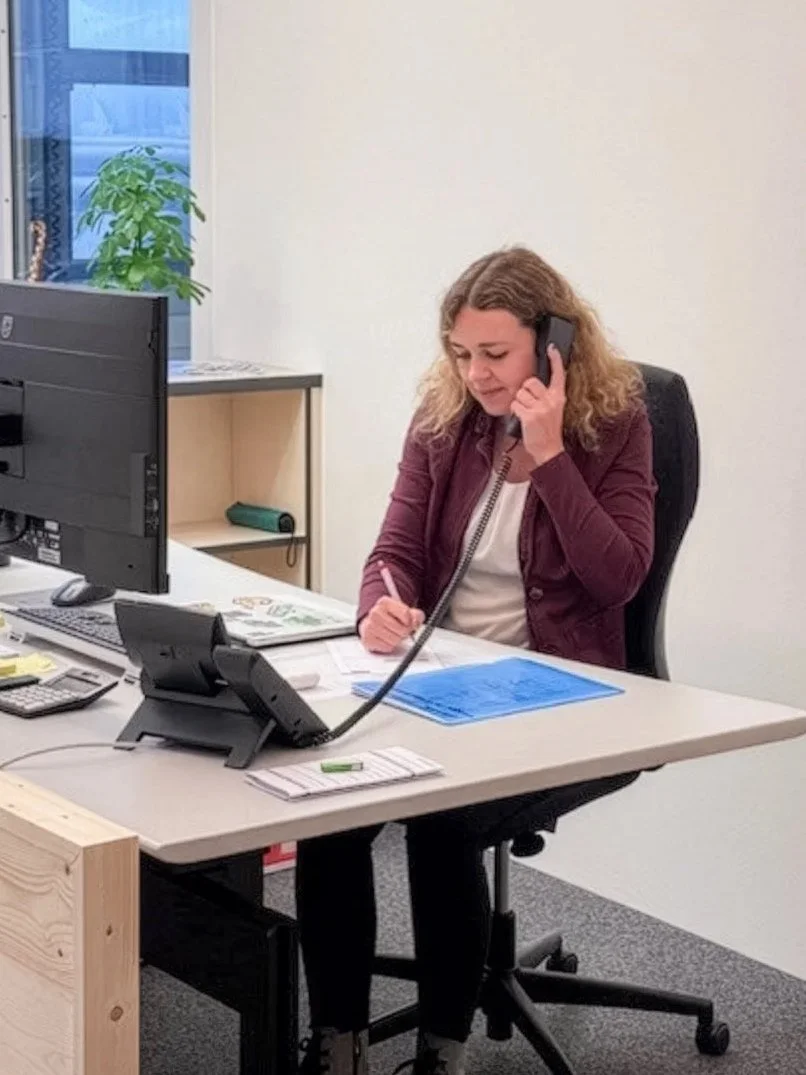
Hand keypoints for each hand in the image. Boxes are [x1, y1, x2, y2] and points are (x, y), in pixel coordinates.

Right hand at [359, 596, 424, 653]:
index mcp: (385, 602)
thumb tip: (415, 623)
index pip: (405, 613)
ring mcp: (370, 626)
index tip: (408, 622)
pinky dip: (390, 645)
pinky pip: (387, 647)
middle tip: (401, 630)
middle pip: (402, 629)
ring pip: (395, 640)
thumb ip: (416, 615)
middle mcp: (375, 612)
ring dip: (397, 639)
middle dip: (405, 632)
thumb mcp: (406, 611)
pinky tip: (386, 639)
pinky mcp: (367, 639)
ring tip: (393, 634)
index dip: (410, 621)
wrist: (373, 623)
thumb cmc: (391, 617)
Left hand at [510, 344, 566, 466]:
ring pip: (520, 393)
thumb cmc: (548, 429)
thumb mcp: (554, 409)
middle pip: (530, 382)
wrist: (549, 449)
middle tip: (529, 402)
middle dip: (524, 390)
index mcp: (559, 397)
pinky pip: (515, 404)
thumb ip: (547, 396)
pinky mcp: (530, 416)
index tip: (551, 348)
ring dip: (519, 402)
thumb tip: (533, 383)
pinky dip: (515, 411)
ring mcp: (541, 408)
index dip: (555, 359)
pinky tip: (521, 418)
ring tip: (526, 413)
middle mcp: (552, 401)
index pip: (559, 374)